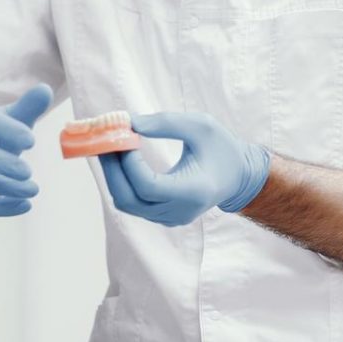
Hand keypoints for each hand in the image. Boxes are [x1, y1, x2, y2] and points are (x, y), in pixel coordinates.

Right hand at [0, 84, 52, 216]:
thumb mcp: (8, 119)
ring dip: (6, 187)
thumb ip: (27, 107)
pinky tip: (24, 204)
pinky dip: (0, 208)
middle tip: (28, 171)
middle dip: (0, 163)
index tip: (31, 140)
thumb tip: (45, 90)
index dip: (7, 130)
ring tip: (33, 188)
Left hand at [100, 112, 269, 226]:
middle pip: (130, 199)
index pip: (148, 186)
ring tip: (109, 146)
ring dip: (113, 175)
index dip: (129, 163)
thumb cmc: (222, 148)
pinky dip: (121, 180)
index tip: (124, 136)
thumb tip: (130, 123)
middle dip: (111, 169)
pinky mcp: (162, 216)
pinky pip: (133, 203)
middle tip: (103, 140)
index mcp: (193, 192)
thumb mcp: (201, 126)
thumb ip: (166, 123)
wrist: (239, 177)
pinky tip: (119, 158)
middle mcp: (179, 211)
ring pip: (127, 203)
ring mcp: (169, 218)